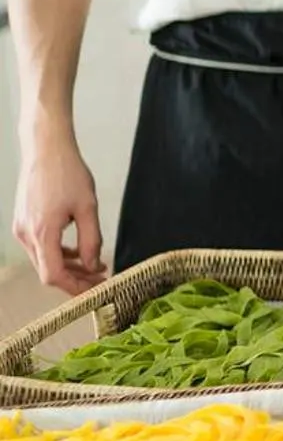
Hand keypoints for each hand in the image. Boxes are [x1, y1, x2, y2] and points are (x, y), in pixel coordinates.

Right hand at [14, 133, 105, 294]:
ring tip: (97, 266)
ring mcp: (22, 229)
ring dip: (69, 266)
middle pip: (48, 270)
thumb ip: (91, 239)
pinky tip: (79, 253)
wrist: (46, 149)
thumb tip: (93, 265)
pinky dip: (60, 252)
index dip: (74, 288)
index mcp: (42, 232)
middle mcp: (26, 234)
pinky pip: (42, 246)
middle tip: (101, 279)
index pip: (53, 275)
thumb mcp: (87, 206)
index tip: (94, 291)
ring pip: (45, 259)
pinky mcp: (24, 222)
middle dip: (75, 279)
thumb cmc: (67, 172)